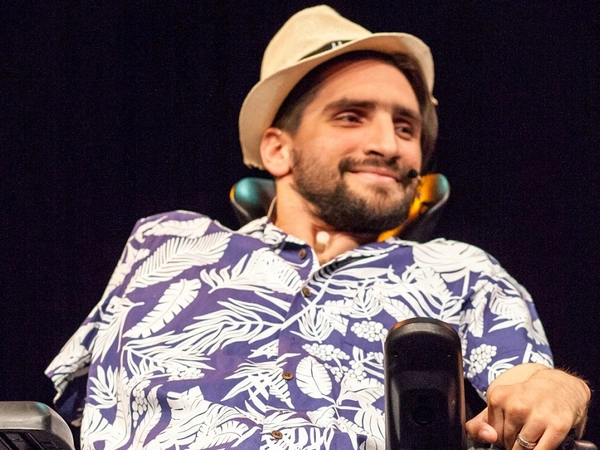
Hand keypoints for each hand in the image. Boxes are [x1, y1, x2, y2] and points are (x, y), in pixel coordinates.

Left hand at [465, 364, 589, 449]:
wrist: (559, 386)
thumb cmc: (526, 398)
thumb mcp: (500, 402)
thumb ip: (482, 422)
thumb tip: (487, 437)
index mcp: (498, 397)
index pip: (492, 432)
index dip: (501, 434)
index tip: (509, 427)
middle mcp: (517, 406)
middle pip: (507, 441)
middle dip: (513, 441)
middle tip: (523, 430)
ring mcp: (537, 416)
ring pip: (524, 449)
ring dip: (527, 448)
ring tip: (532, 435)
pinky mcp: (557, 426)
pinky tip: (541, 442)